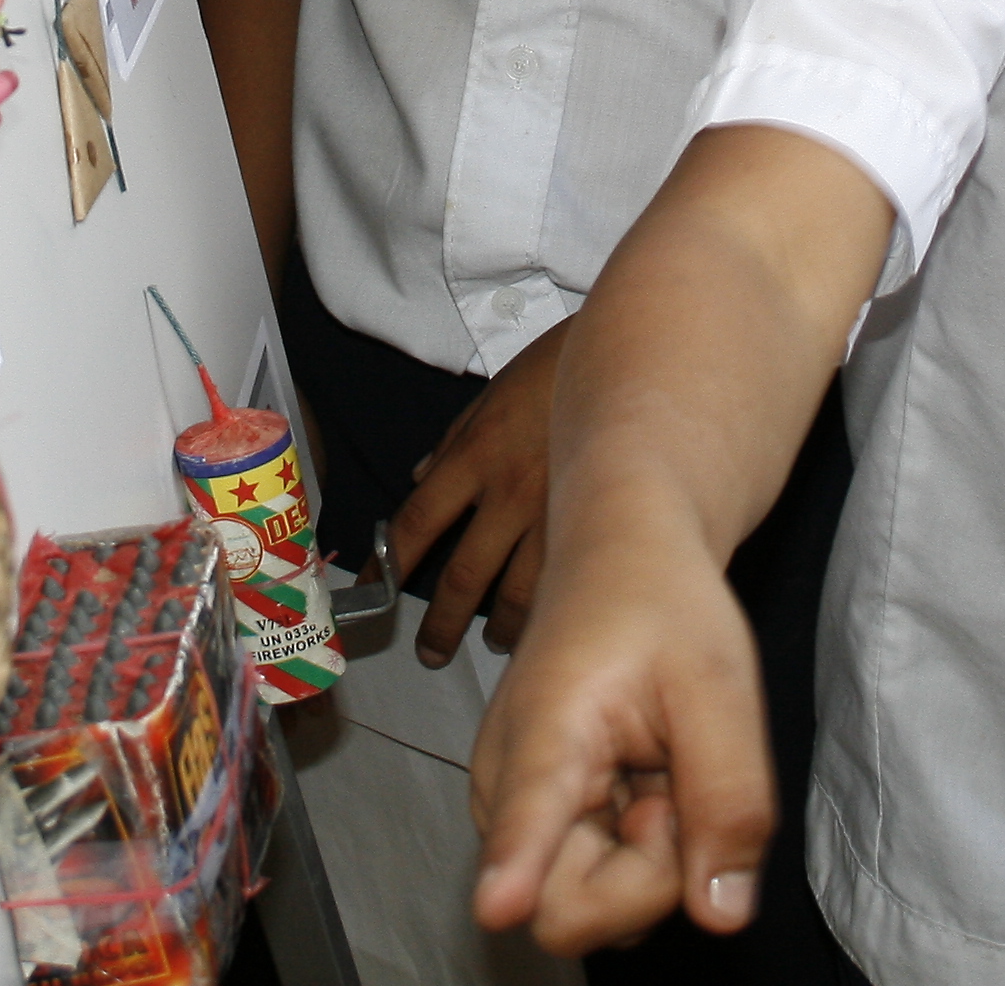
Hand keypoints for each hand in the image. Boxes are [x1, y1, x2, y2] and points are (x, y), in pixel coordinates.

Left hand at [392, 319, 565, 665]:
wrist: (631, 353)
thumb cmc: (558, 367)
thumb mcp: (491, 394)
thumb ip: (452, 441)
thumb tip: (419, 479)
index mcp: (474, 455)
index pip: (416, 523)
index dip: (388, 563)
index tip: (373, 589)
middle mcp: (508, 492)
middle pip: (463, 575)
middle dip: (442, 623)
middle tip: (431, 652)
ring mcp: (555, 514)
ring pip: (518, 594)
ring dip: (500, 629)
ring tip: (492, 644)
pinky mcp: (597, 524)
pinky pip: (565, 584)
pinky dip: (550, 612)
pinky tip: (545, 627)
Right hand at [469, 515, 772, 953]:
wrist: (619, 556)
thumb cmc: (661, 603)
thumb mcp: (720, 685)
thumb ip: (729, 797)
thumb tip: (721, 913)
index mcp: (546, 731)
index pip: (526, 817)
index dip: (516, 869)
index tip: (498, 904)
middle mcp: (509, 790)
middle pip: (572, 909)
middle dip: (650, 876)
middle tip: (677, 789)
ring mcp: (520, 815)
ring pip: (590, 907)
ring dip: (650, 865)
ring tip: (662, 772)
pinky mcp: (538, 828)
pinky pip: (596, 886)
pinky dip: (640, 855)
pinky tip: (648, 786)